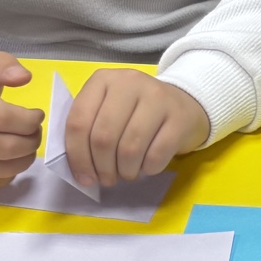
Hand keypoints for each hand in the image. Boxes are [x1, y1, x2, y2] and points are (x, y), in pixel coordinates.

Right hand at [0, 51, 42, 188]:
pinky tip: (11, 159)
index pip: (1, 117)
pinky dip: (9, 173)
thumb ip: (2, 64)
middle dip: (31, 142)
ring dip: (24, 159)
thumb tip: (24, 77)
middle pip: (2, 146)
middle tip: (36, 133)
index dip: (29, 120)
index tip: (37, 116)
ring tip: (28, 145)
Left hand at [62, 69, 208, 186]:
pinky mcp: (179, 117)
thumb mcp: (107, 109)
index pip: (78, 122)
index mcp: (103, 80)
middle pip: (103, 137)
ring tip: (127, 174)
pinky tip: (146, 166)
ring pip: (129, 149)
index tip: (84, 178)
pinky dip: (148, 169)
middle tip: (107, 179)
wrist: (183, 103)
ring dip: (125, 171)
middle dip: (102, 168)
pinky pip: (156, 155)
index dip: (77, 156)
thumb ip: (88, 130)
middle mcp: (129, 83)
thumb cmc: (136, 112)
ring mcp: (157, 98)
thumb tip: (81, 171)